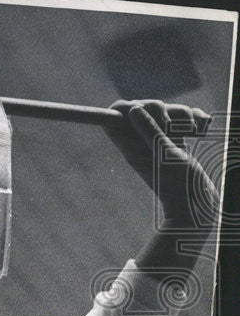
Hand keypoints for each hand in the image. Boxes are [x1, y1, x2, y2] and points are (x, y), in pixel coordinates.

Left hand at [106, 99, 217, 229]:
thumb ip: (150, 132)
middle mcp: (141, 143)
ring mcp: (159, 142)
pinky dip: (193, 120)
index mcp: (130, 146)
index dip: (124, 106)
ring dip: (182, 114)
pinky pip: (181, 121)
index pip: (113, 118)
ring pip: (166, 112)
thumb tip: (132, 109)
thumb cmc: (181, 186)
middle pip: (143, 107)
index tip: (141, 108)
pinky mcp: (176, 143)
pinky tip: (201, 129)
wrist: (198, 208)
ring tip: (192, 132)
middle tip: (170, 126)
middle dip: (162, 108)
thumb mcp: (166, 156)